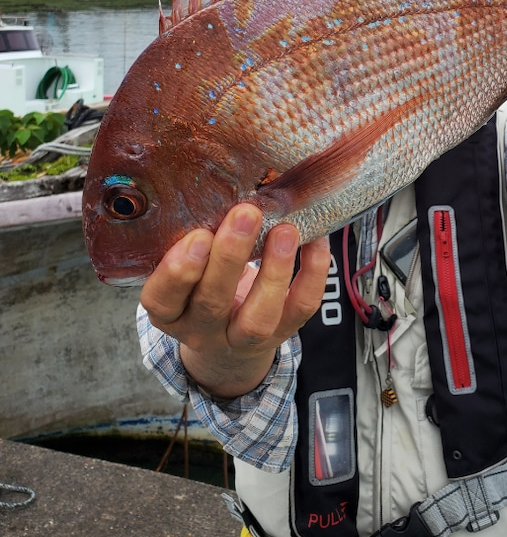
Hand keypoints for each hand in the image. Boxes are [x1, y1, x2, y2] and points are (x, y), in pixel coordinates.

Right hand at [139, 204, 330, 398]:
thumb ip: (194, 242)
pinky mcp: (281, 334)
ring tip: (285, 230)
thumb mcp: (187, 270)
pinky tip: (315, 241)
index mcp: (170, 312)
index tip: (197, 235)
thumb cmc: (202, 289)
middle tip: (246, 214)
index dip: (177, 271)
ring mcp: (243, 339)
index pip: (161, 299)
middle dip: (229, 257)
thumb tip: (221, 188)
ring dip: (274, 272)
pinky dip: (313, 274)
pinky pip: (300, 309)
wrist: (227, 347)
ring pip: (258, 317)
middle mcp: (202, 331)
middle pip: (211, 303)